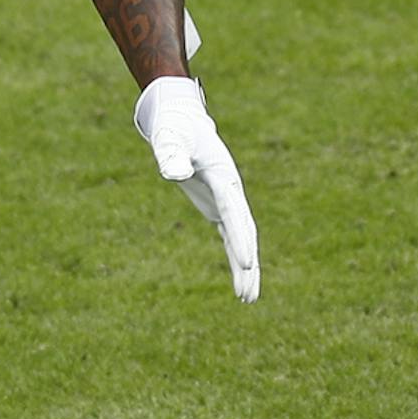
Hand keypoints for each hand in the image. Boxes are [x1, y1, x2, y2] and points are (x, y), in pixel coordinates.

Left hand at [134, 75, 259, 303]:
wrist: (181, 119)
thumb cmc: (174, 128)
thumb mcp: (169, 139)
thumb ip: (171, 155)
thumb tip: (173, 174)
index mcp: (224, 176)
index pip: (235, 213)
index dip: (241, 239)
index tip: (248, 263)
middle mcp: (231, 190)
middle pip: (245, 232)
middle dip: (247, 264)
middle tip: (248, 296)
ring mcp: (227, 198)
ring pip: (241, 237)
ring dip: (245, 267)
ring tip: (247, 299)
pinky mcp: (219, 204)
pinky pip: (231, 234)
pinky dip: (236, 255)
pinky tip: (241, 278)